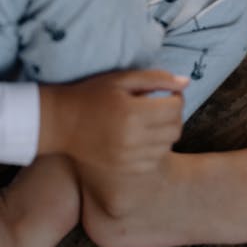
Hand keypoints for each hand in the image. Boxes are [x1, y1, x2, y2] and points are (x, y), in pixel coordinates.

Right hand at [38, 70, 188, 174]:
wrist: (60, 123)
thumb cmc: (91, 95)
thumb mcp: (122, 79)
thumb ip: (156, 78)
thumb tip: (187, 83)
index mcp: (132, 112)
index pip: (175, 107)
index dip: (176, 97)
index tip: (166, 93)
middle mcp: (132, 138)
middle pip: (176, 128)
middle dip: (174, 114)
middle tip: (160, 106)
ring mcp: (128, 157)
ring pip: (168, 145)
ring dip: (166, 132)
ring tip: (150, 121)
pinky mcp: (124, 168)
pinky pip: (155, 160)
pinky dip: (155, 148)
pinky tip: (143, 137)